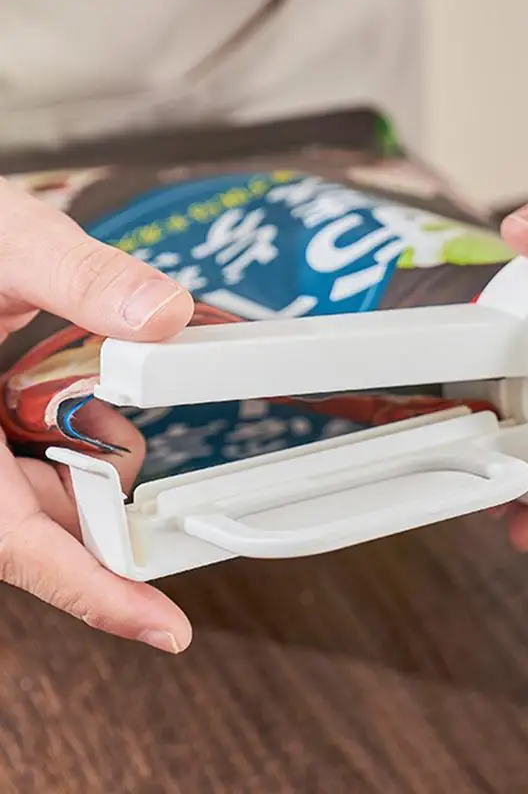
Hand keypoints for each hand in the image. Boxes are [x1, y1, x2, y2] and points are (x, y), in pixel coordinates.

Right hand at [0, 177, 194, 650]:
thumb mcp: (2, 243)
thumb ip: (79, 276)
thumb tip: (166, 315)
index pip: (20, 545)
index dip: (95, 593)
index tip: (164, 628)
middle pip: (38, 522)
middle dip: (106, 500)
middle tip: (158, 482)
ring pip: (35, 491)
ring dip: (89, 459)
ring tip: (108, 408)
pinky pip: (22, 459)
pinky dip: (64, 437)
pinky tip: (78, 398)